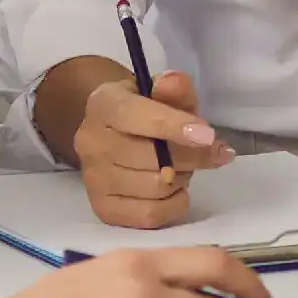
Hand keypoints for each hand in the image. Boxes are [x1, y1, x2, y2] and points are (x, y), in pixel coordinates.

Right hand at [72, 69, 231, 229]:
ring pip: (156, 188)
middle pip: (152, 158)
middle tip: (206, 150)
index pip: (134, 115)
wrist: (117, 136)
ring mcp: (93, 178)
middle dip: (191, 155)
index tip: (207, 135)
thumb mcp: (163, 92)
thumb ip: (174, 88)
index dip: (173, 125)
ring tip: (181, 167)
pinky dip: (174, 205)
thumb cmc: (148, 112)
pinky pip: (151, 215)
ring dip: (182, 178)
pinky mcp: (102, 208)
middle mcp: (90, 142)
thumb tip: (175, 82)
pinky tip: (175, 190)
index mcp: (103, 105)